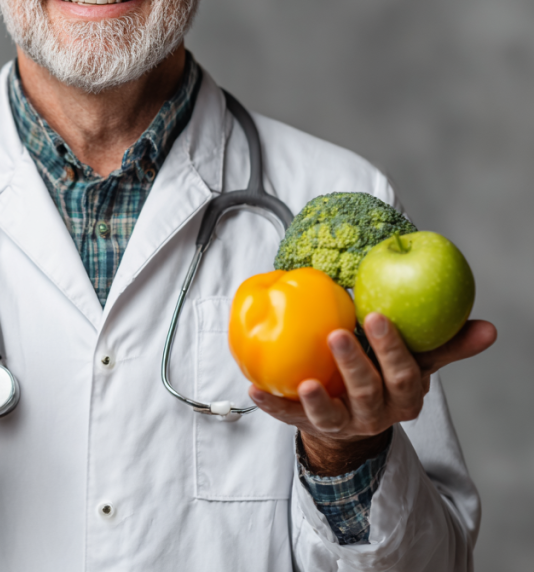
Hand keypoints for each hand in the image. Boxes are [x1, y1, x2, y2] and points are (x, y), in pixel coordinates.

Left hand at [248, 315, 496, 475]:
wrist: (357, 418)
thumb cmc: (387, 376)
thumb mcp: (417, 361)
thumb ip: (446, 344)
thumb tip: (489, 328)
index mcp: (403, 397)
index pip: (403, 374)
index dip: (391, 349)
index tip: (376, 316)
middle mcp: (374, 415)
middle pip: (366, 392)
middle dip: (354, 365)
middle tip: (337, 335)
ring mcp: (341, 424)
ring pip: (331, 416)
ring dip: (317, 400)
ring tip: (306, 381)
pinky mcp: (309, 426)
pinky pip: (289, 418)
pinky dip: (272, 405)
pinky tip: (253, 388)